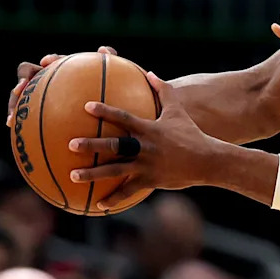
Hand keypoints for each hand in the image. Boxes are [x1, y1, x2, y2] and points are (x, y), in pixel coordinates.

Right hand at [8, 46, 115, 126]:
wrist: (102, 118)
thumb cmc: (107, 95)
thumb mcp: (112, 81)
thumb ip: (110, 63)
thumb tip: (103, 50)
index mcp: (63, 70)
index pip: (53, 60)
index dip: (49, 60)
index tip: (47, 62)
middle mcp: (47, 81)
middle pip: (28, 74)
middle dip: (22, 80)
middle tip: (21, 90)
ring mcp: (40, 97)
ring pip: (20, 97)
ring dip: (13, 104)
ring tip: (12, 117)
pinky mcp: (37, 113)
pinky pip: (26, 117)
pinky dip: (20, 120)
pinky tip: (14, 127)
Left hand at [68, 72, 221, 209]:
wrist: (208, 160)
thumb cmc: (192, 134)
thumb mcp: (178, 111)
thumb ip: (163, 91)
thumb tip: (150, 74)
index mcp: (149, 129)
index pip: (124, 117)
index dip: (105, 111)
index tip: (86, 107)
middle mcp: (145, 147)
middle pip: (114, 146)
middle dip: (92, 145)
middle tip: (70, 144)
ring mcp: (147, 165)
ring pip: (116, 170)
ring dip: (93, 174)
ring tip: (73, 175)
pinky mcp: (151, 180)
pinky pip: (129, 191)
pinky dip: (114, 198)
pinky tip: (99, 205)